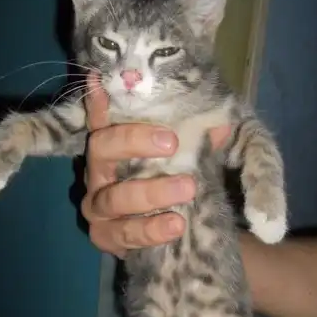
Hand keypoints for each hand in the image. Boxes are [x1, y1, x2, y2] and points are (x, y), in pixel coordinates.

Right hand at [81, 74, 230, 257]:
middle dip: (135, 142)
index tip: (102, 80)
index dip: (99, 100)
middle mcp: (98, 173)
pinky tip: (176, 224)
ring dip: (152, 192)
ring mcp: (97, 206)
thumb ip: (200, 141)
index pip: (101, 118)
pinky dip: (151, 229)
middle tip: (173, 142)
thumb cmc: (175, 185)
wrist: (176, 235)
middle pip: (101, 149)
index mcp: (113, 148)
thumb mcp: (191, 160)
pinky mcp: (105, 237)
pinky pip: (124, 233)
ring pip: (114, 197)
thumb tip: (219, 123)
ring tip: (188, 188)